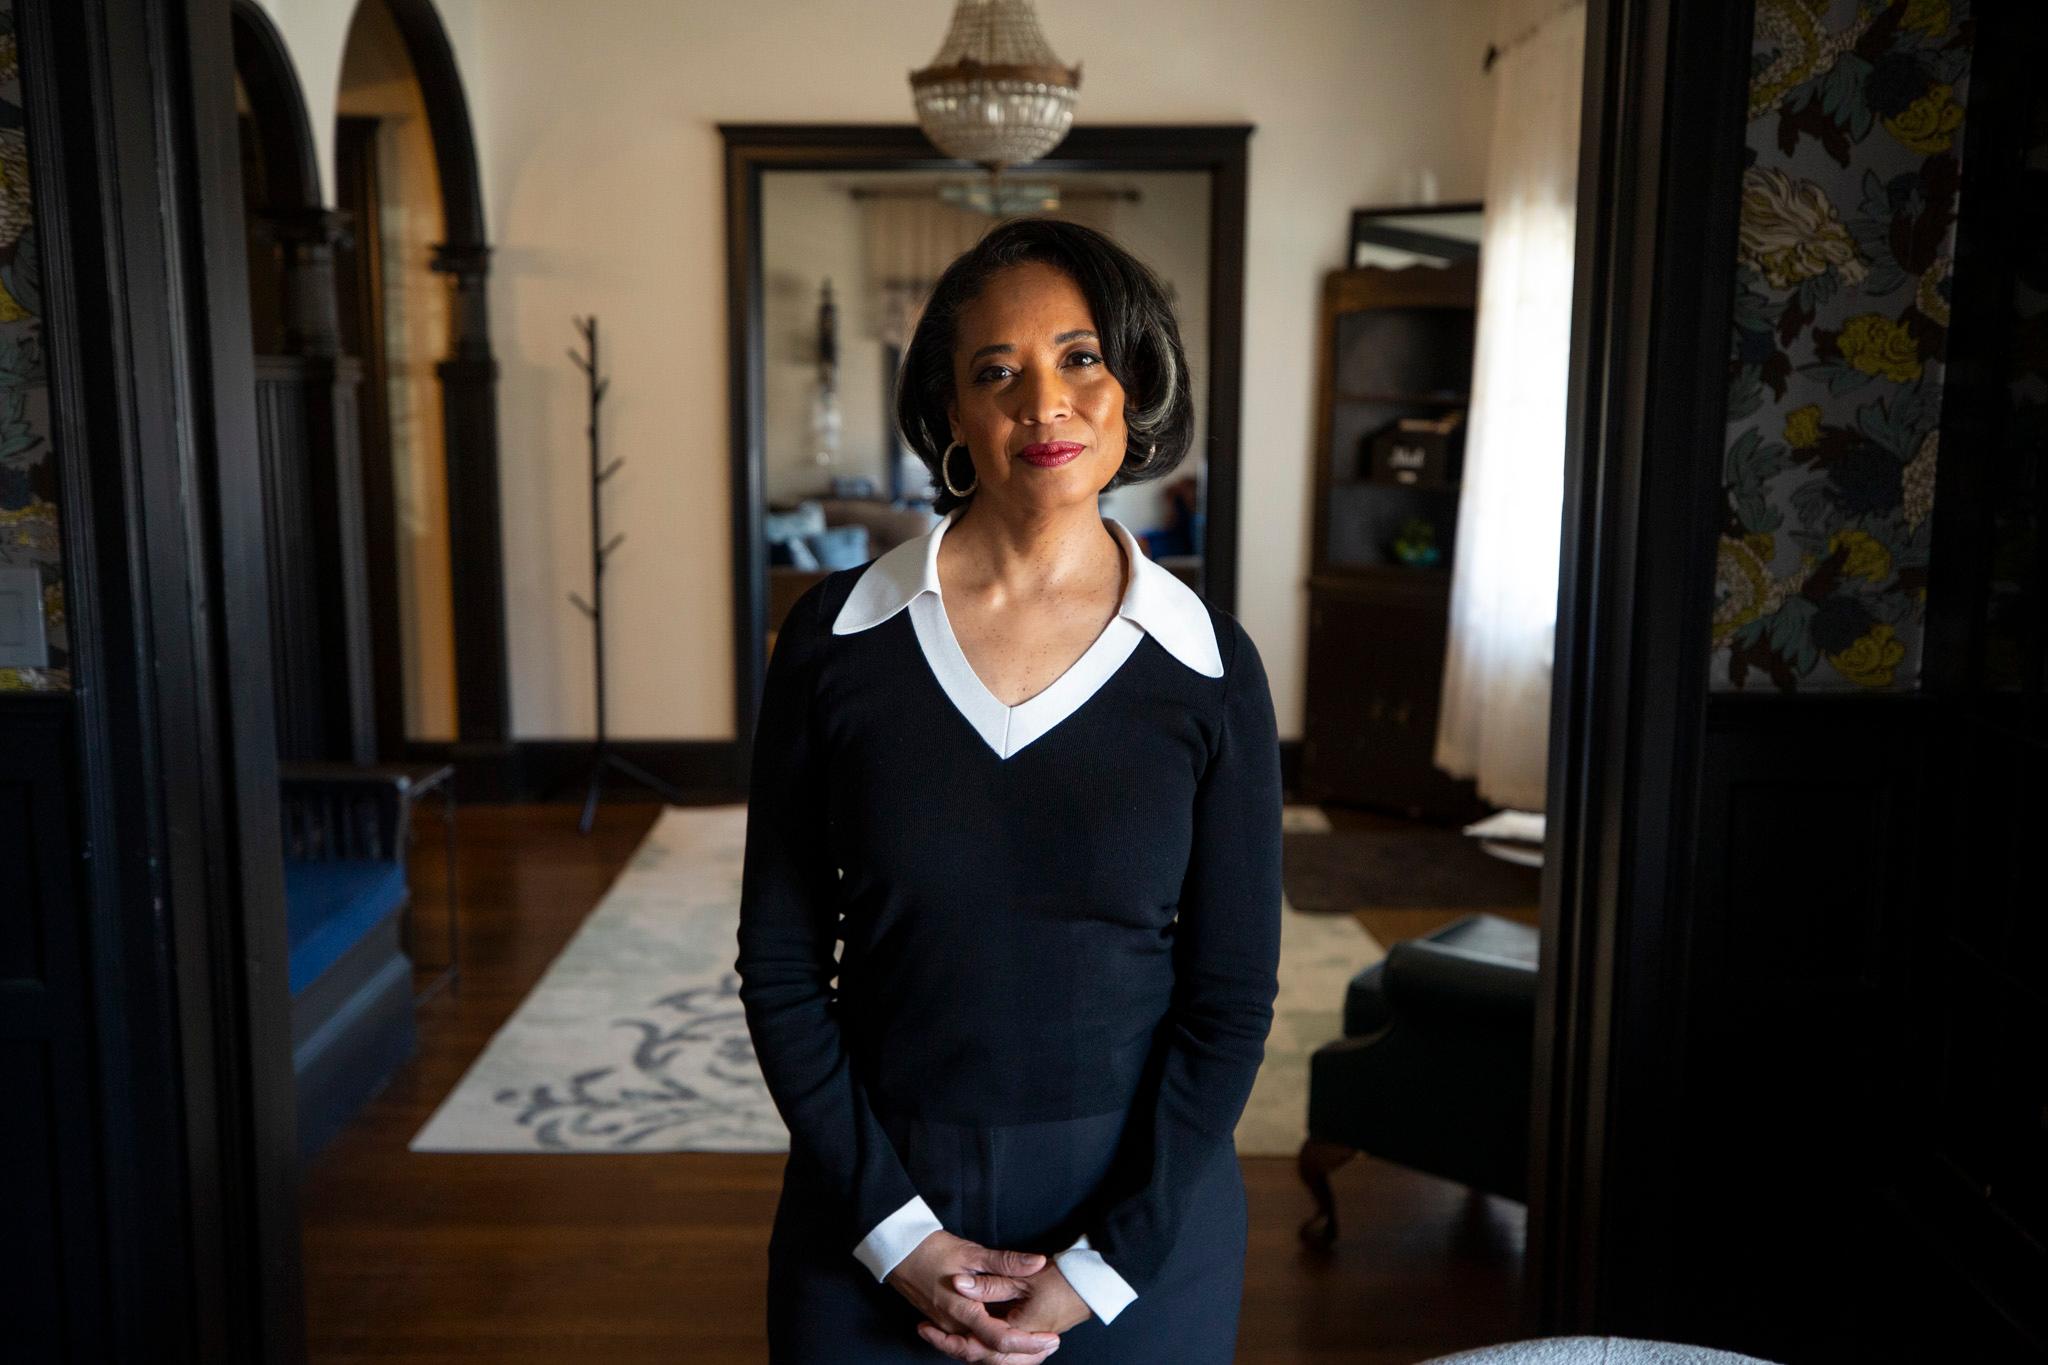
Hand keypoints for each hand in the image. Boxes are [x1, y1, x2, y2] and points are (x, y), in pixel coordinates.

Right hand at [886, 1230, 1063, 1362]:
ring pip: (981, 1351)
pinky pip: (969, 1343)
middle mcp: (955, 1326)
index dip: (1028, 1343)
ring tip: (1034, 1343)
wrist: (897, 1250)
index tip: (1052, 1339)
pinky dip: (990, 1345)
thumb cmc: (932, 1249)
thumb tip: (1038, 1262)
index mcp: (963, 1311)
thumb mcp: (972, 1252)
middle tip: (1050, 1345)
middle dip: (1023, 1353)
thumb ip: (1006, 1262)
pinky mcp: (943, 1323)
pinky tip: (1007, 1338)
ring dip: (1008, 1351)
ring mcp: (947, 1327)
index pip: (1000, 1338)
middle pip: (992, 1353)